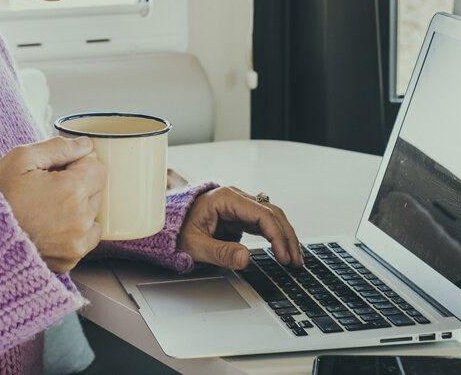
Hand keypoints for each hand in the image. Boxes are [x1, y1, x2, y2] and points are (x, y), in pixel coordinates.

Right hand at [0, 136, 106, 273]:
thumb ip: (58, 147)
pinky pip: (85, 238)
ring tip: (46, 208)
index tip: (58, 168)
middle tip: (47, 187)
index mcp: (72, 190)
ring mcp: (76, 243)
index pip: (98, 168)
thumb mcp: (20, 159)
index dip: (79, 163)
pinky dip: (74, 231)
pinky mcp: (69, 260)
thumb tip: (85, 145)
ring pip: (93, 215)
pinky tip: (49, 227)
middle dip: (79, 184)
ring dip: (78, 208)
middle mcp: (81, 218)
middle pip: (97, 191)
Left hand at [177, 186, 303, 269]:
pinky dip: (275, 237)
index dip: (277, 236)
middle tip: (295, 261)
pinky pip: (263, 224)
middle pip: (272, 213)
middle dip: (287, 237)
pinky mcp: (239, 217)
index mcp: (225, 198)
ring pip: (271, 218)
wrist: (165, 226)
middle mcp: (235, 198)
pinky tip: (282, 251)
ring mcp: (239, 207)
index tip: (283, 256)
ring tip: (294, 259)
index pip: (262, 214)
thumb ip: (220, 252)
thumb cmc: (176, 230)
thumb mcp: (195, 245)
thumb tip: (245, 258)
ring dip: (284, 237)